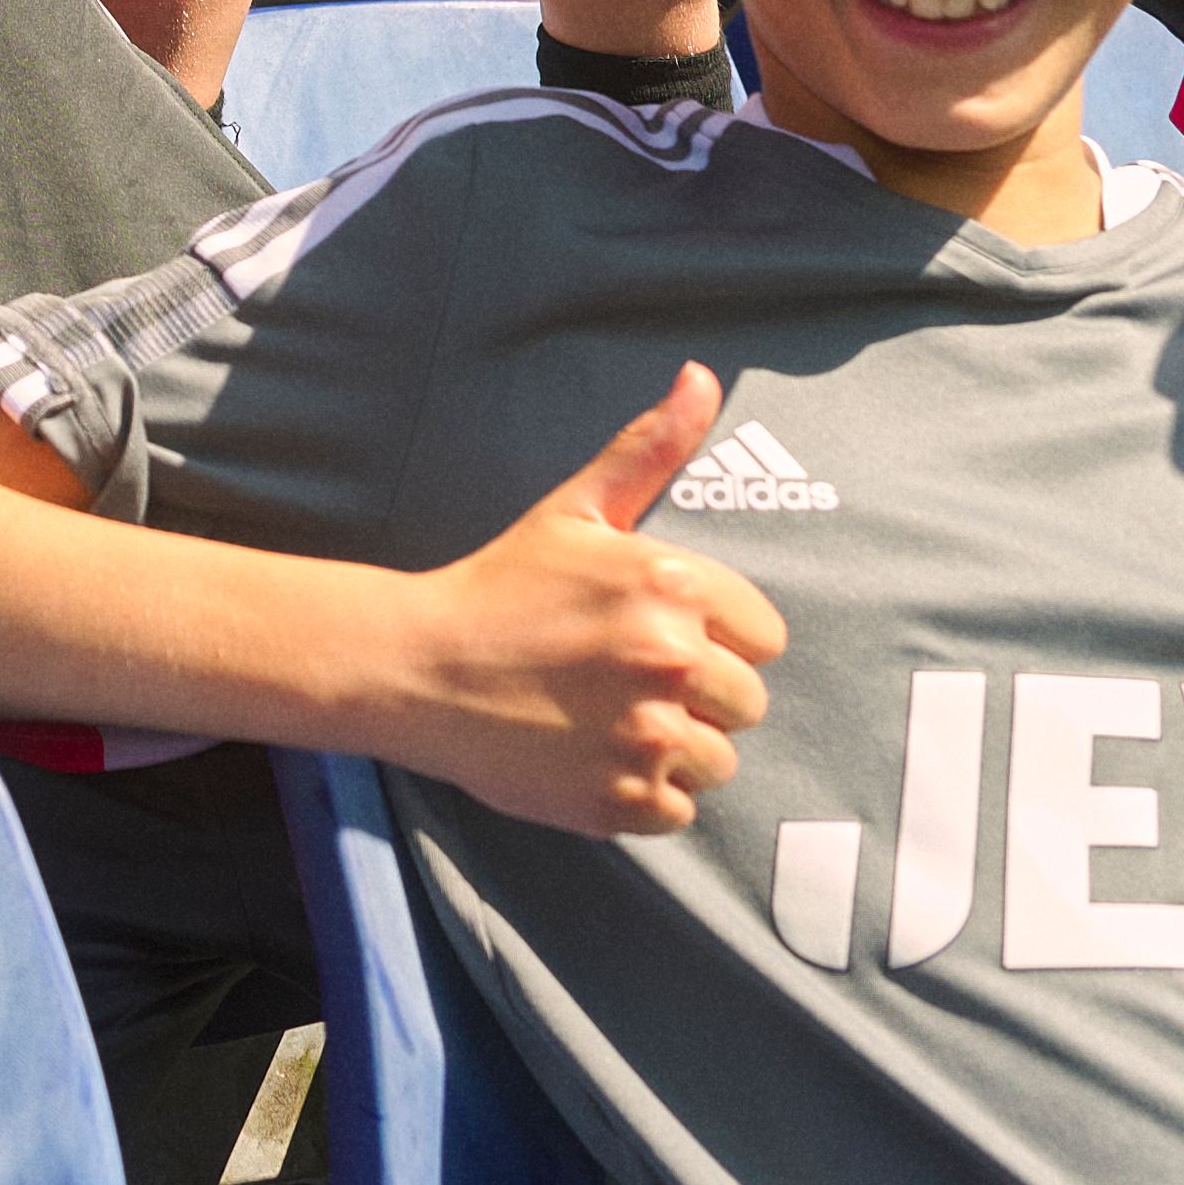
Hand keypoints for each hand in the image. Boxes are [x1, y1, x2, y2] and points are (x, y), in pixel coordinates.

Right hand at [381, 366, 785, 836]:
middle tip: (623, 680)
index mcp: (673, 586)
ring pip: (719, 759)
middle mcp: (671, 661)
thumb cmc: (503, 586)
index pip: (765, 636)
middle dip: (699, 695)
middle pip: (747, 701)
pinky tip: (591, 758)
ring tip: (606, 720)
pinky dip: (642, 794)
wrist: (418, 668)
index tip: (657, 635)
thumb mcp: (577, 509)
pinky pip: (679, 809)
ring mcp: (648, 737)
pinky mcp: (624, 801)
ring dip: (674, 748)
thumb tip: (703, 376)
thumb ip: (651, 449)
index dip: (717, 637)